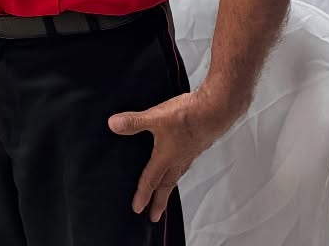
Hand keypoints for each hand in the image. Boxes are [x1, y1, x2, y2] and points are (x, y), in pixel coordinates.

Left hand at [108, 87, 240, 220]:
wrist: (215, 110)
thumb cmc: (188, 117)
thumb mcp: (155, 117)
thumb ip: (134, 122)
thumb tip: (113, 125)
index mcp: (167, 158)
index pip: (151, 181)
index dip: (143, 195)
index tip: (138, 209)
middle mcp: (178, 160)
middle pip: (166, 185)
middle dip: (159, 201)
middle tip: (154, 216)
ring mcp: (188, 154)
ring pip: (176, 176)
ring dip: (168, 188)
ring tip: (164, 194)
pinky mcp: (195, 146)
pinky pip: (183, 165)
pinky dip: (177, 172)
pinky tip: (176, 165)